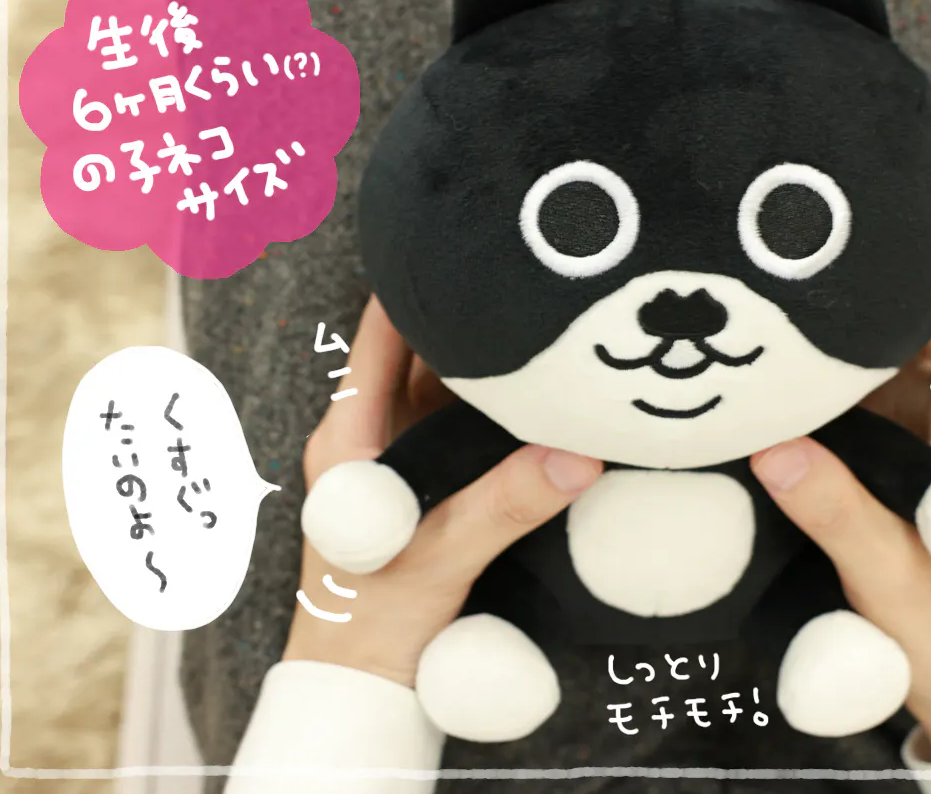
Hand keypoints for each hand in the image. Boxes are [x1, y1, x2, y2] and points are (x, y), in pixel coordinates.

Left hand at [284, 296, 602, 687]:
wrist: (363, 686)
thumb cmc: (370, 623)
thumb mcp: (439, 558)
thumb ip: (506, 505)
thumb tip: (580, 454)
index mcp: (350, 438)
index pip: (377, 335)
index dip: (414, 286)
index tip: (466, 245)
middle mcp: (373, 437)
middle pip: (420, 352)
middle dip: (467, 317)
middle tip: (526, 280)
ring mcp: (404, 460)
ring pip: (449, 389)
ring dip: (489, 364)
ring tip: (544, 323)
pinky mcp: (433, 485)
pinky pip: (468, 428)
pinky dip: (501, 409)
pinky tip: (543, 397)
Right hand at [751, 236, 930, 762]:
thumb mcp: (891, 574)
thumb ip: (836, 510)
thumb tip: (774, 444)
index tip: (910, 184)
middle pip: (920, 317)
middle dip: (878, 266)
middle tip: (813, 219)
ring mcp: (920, 435)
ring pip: (883, 352)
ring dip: (844, 319)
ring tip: (784, 273)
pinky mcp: (891, 458)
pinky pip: (857, 393)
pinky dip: (824, 370)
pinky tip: (777, 358)